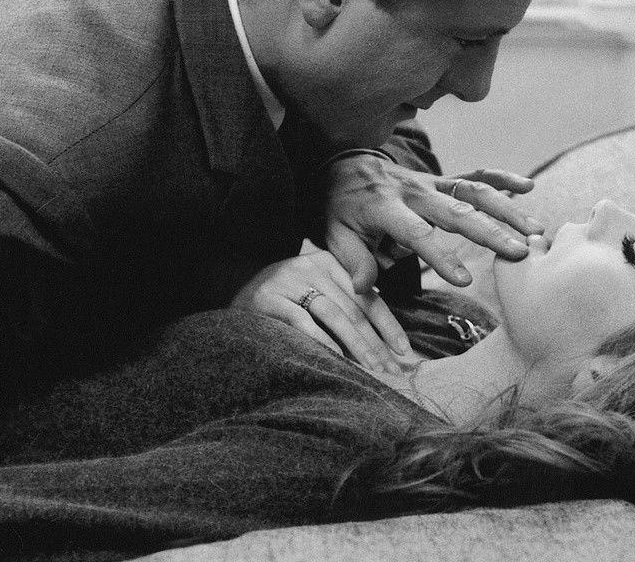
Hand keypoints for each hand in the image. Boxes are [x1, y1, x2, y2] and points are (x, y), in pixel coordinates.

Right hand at [230, 249, 410, 372]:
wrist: (228, 287)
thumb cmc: (280, 299)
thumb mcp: (314, 292)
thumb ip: (344, 304)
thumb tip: (384, 340)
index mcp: (328, 263)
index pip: (367, 296)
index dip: (389, 325)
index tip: (405, 351)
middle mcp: (311, 266)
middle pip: (354, 308)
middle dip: (376, 342)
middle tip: (392, 370)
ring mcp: (289, 279)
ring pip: (333, 314)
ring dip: (357, 345)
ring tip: (372, 369)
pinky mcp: (268, 297)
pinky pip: (302, 321)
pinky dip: (322, 341)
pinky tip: (337, 359)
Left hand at [323, 154, 544, 293]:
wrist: (341, 167)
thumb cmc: (340, 209)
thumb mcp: (335, 236)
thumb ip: (354, 261)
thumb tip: (364, 289)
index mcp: (385, 208)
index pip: (417, 234)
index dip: (440, 256)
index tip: (464, 280)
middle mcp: (413, 192)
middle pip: (456, 211)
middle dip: (489, 232)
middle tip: (519, 252)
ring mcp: (430, 183)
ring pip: (473, 192)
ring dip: (506, 209)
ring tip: (534, 231)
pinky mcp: (441, 180)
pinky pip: (474, 176)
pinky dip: (500, 178)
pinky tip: (526, 187)